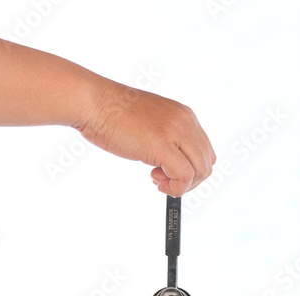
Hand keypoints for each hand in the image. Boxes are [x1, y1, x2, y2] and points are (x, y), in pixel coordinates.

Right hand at [77, 77, 215, 196]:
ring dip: (181, 185)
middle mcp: (185, 121)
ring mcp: (176, 132)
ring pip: (200, 171)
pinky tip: (157, 182)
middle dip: (188, 180)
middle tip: (163, 179)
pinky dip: (175, 188)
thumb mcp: (150, 124)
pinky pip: (184, 176)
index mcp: (184, 115)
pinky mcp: (163, 145)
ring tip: (157, 179)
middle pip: (206, 163)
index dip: (190, 168)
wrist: (93, 102)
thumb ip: (166, 138)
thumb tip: (170, 163)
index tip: (169, 172)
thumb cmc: (112, 114)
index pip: (204, 151)